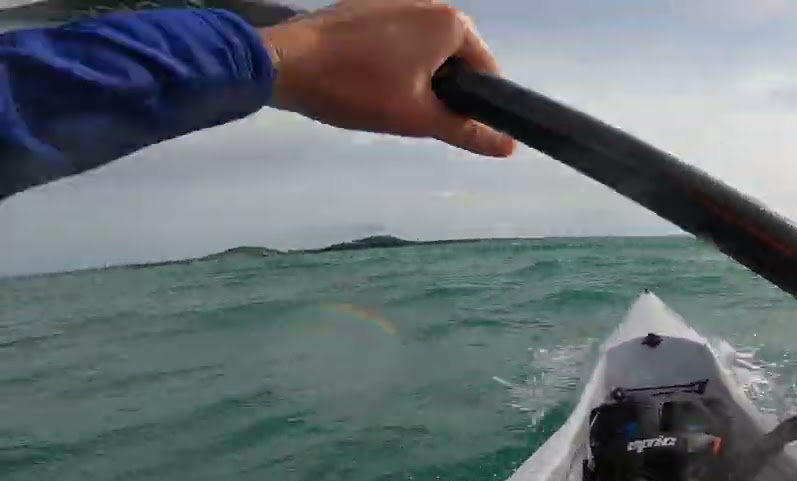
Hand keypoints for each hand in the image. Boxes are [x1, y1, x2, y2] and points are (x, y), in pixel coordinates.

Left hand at [259, 0, 516, 156]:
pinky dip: (390, 62)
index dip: (474, 104)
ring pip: (422, 51)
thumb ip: (467, 131)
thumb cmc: (358, 88)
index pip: (486, 71)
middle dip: (441, 90)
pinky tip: (364, 82)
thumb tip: (509, 146)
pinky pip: (395, 39)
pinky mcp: (365, 6)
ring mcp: (395, 0)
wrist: (284, 63)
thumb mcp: (418, 117)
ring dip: (414, 78)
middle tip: (411, 115)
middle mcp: (429, 2)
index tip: (449, 125)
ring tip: (384, 101)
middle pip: (454, 59)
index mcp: (451, 23)